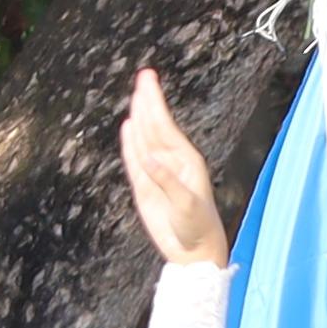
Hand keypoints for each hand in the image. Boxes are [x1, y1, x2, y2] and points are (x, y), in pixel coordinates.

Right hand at [122, 67, 227, 267]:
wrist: (193, 251)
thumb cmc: (198, 227)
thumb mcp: (187, 205)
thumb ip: (167, 181)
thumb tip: (148, 158)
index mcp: (186, 161)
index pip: (166, 125)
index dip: (155, 103)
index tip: (149, 81)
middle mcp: (172, 162)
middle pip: (155, 126)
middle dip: (149, 101)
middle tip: (144, 76)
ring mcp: (158, 173)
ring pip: (144, 139)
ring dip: (139, 117)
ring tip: (136, 95)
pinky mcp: (146, 187)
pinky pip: (134, 160)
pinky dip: (130, 144)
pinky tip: (128, 127)